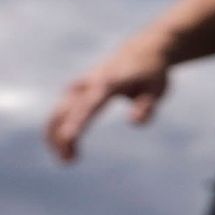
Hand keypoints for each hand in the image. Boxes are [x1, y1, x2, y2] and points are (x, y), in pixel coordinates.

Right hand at [48, 37, 174, 162]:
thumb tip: (136, 122)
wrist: (140, 52)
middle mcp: (87, 83)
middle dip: (62, 136)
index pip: (90, 105)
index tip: (69, 138)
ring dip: (55, 137)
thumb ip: (148, 106)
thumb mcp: (158, 89)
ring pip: (57, 112)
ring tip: (69, 161)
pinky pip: (60, 112)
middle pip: (65, 110)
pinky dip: (58, 130)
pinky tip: (69, 149)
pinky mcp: (74, 91)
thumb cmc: (151, 73)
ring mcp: (78, 86)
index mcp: (108, 83)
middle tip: (69, 162)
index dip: (78, 122)